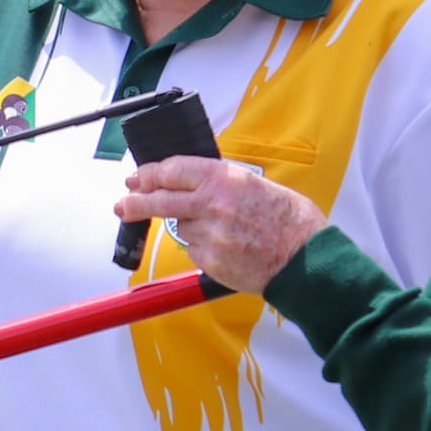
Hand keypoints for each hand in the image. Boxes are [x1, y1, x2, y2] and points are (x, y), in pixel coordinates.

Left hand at [115, 156, 325, 294]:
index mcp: (225, 178)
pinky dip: (204, 248)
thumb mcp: (258, 185)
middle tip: (124, 204)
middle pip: (159, 200)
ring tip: (223, 231)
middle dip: (136, 202)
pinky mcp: (210, 260)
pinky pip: (194, 251)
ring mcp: (209, 234)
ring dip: (190, 227)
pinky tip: (228, 247)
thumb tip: (198, 182)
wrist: (306, 259)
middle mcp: (212, 203)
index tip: (138, 178)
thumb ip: (224, 182)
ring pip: (181, 228)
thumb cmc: (292, 222)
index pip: (172, 170)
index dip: (149, 174)